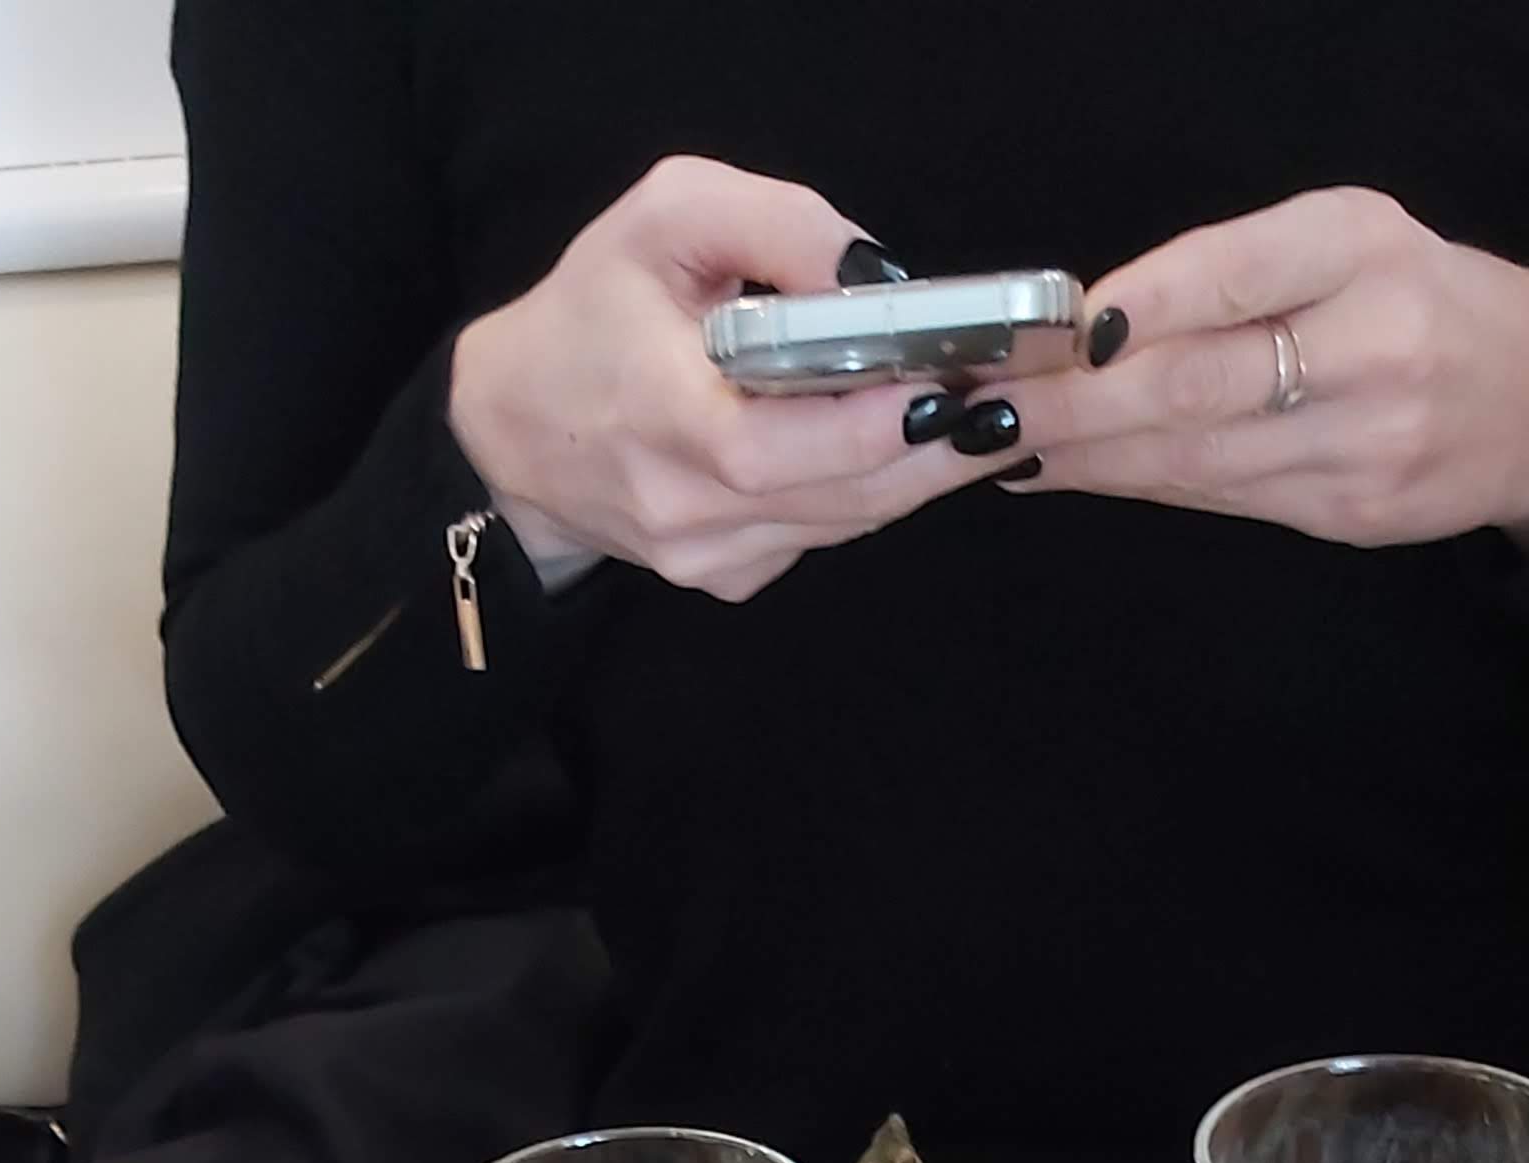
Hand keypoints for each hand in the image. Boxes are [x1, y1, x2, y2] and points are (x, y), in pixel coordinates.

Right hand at [448, 158, 980, 602]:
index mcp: (657, 413)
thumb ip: (774, 224)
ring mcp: (706, 558)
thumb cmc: (593, 310)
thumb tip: (874, 278)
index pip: (771, 446)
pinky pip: (821, 537)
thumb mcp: (665, 216)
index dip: (867, 426)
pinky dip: (868, 492)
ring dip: (921, 474)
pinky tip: (898, 447)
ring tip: (985, 418)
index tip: (947, 389)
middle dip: (934, 449)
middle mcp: (683, 507)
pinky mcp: (725, 580)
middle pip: (836, 495)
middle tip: (1010, 403)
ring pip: (844, 523)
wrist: (517, 428)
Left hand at [1001, 191, 1528, 545]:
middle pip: (1196, 386)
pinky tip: (1071, 474)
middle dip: (1076, 404)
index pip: (1233, 275)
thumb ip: (1234, 270)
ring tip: (1003, 445)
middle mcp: (1369, 348)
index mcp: (1362, 250)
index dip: (1136, 309)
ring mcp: (1363, 446)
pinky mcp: (1353, 518)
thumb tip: (1091, 326)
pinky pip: (1223, 499)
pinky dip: (1137, 487)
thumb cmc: (1418, 298)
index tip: (1052, 335)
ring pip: (1196, 458)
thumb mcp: (1346, 239)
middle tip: (982, 410)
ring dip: (1087, 457)